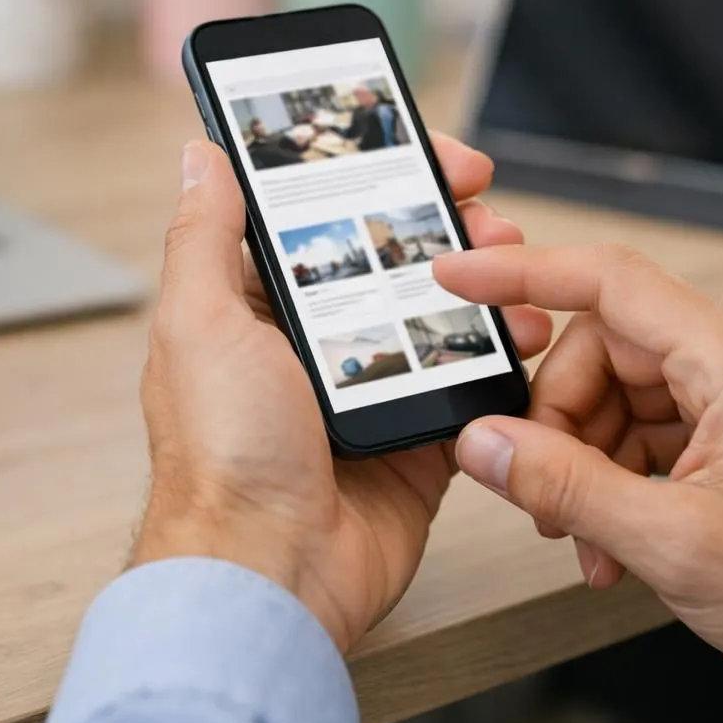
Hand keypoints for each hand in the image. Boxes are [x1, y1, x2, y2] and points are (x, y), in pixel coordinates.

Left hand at [134, 136, 552, 652]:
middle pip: (393, 260)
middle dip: (444, 225)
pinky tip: (522, 332)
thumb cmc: (222, 458)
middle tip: (484, 205)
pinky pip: (468, 384)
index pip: (323, 218)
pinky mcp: (416, 438)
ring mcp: (369, 391)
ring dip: (484, 283)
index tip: (421, 151)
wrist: (272, 571)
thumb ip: (205, 236)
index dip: (374, 177)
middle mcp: (314, 345)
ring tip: (515, 264)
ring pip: (439, 315)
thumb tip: (201, 157)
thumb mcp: (200, 323)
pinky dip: (499, 357)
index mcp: (258, 309)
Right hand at [435, 244, 722, 722]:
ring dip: (590, 462)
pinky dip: (624, 473)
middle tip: (545, 498)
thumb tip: (483, 444)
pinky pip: (655, 422)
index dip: (523, 274)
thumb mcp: (673, 542)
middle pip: (604, 349)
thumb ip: (564, 486)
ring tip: (594, 543)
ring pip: (622, 391)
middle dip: (561, 423)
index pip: (608, 281)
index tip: (457, 278)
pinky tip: (621, 538)